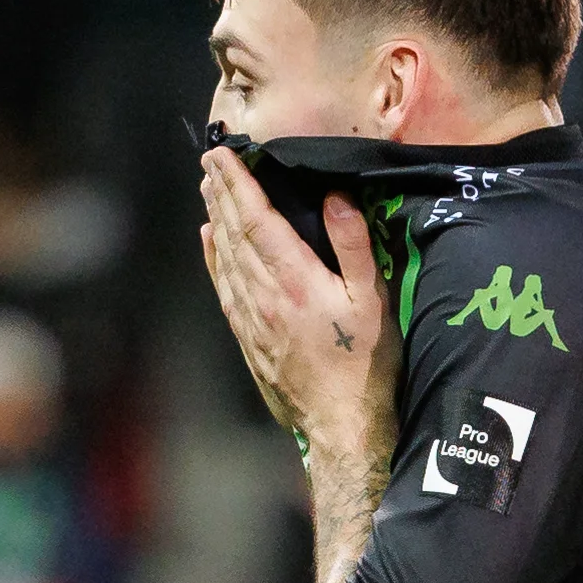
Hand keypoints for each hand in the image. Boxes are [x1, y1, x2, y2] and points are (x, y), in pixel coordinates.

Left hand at [198, 148, 398, 466]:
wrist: (341, 427)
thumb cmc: (366, 366)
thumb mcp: (374, 302)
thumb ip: (355, 247)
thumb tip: (336, 198)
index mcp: (295, 282)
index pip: (256, 220)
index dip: (237, 184)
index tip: (222, 155)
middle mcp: (264, 297)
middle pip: (233, 234)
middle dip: (221, 193)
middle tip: (209, 161)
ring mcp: (252, 320)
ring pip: (225, 259)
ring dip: (215, 219)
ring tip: (208, 189)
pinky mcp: (249, 339)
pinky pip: (224, 288)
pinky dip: (214, 259)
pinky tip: (210, 241)